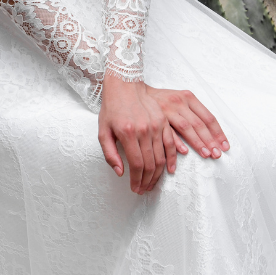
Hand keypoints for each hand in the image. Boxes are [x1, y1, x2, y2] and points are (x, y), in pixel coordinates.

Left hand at [98, 73, 228, 194]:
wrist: (124, 84)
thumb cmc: (111, 109)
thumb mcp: (102, 131)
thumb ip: (109, 154)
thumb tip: (121, 173)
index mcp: (128, 133)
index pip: (137, 164)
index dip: (138, 180)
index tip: (136, 189)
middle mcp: (144, 130)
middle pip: (151, 163)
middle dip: (148, 181)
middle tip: (145, 190)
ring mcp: (156, 125)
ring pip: (163, 156)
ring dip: (160, 173)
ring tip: (154, 184)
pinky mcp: (164, 121)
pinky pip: (172, 143)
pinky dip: (173, 158)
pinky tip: (169, 169)